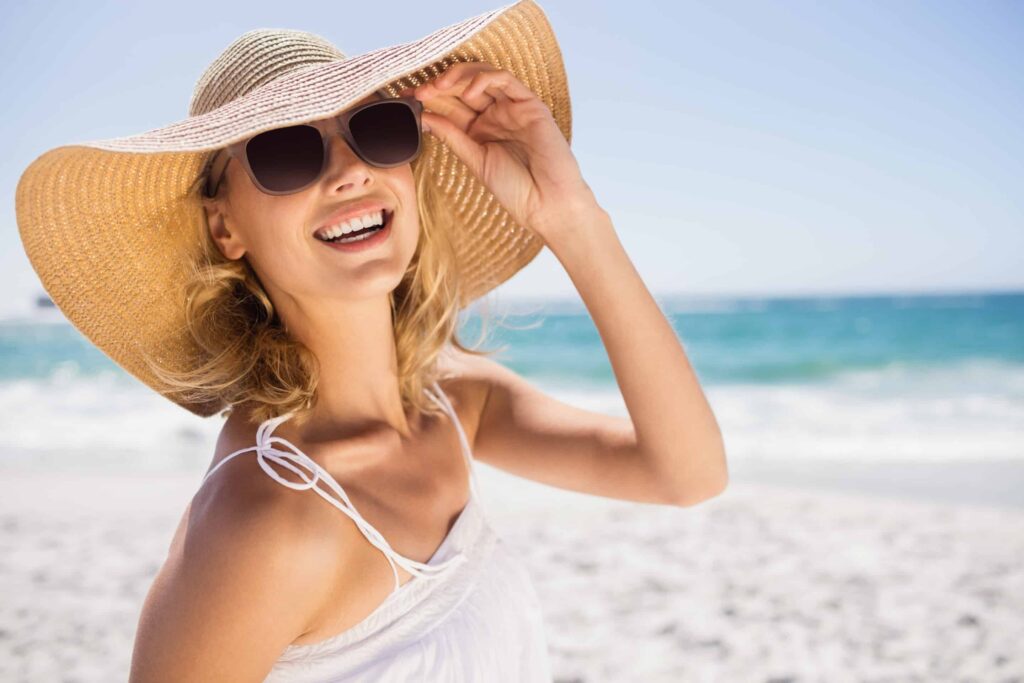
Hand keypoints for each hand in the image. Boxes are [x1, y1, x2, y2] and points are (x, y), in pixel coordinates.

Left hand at [399, 62, 601, 244]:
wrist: (548, 204)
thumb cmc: (517, 190)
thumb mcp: (476, 161)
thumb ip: (453, 136)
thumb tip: (424, 116)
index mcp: (481, 130)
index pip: (451, 105)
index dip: (430, 99)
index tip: (407, 99)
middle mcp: (496, 115)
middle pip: (463, 88)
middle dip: (439, 85)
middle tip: (419, 91)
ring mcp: (512, 108)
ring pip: (483, 77)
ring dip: (458, 77)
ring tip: (438, 86)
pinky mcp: (530, 104)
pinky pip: (505, 81)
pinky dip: (484, 79)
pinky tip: (468, 90)